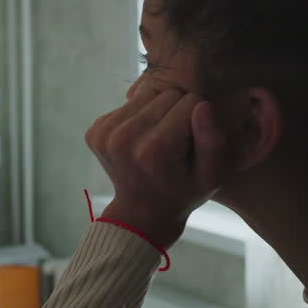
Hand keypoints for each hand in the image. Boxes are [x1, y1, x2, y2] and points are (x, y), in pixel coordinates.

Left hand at [85, 81, 227, 246]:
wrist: (142, 213)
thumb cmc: (183, 193)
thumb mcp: (211, 176)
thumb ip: (212, 141)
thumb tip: (202, 104)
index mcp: (155, 149)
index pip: (190, 102)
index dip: (198, 118)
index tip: (193, 142)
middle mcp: (124, 137)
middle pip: (167, 94)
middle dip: (178, 112)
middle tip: (177, 141)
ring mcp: (104, 133)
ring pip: (147, 94)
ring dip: (158, 111)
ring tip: (160, 138)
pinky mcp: (94, 130)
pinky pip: (128, 104)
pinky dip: (139, 116)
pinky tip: (142, 139)